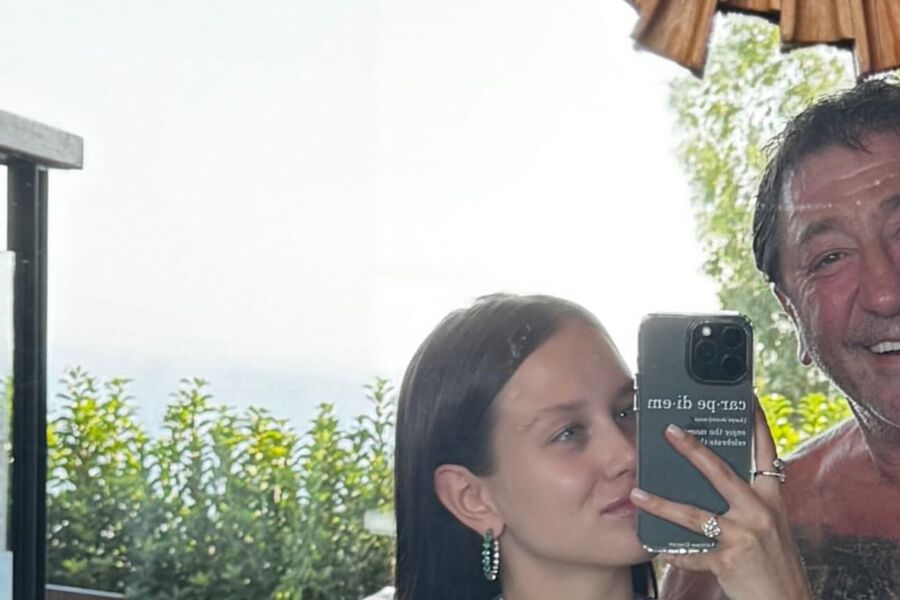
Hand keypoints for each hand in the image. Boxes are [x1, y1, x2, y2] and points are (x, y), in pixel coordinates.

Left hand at [629, 403, 810, 599]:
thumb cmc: (773, 563)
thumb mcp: (768, 524)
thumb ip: (745, 501)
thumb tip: (709, 477)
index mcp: (771, 499)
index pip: (766, 453)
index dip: (756, 424)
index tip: (747, 398)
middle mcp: (760, 512)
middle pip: (721, 472)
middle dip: (693, 449)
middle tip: (669, 430)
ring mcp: (745, 536)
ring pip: (695, 514)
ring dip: (661, 504)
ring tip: (637, 494)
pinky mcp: (730, 561)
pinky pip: (692, 553)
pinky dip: (674, 552)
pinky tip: (658, 547)